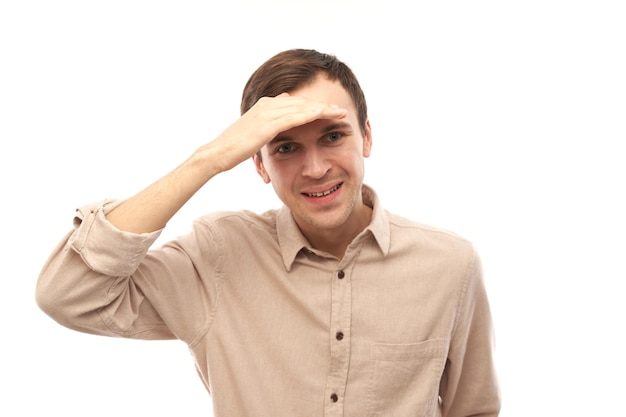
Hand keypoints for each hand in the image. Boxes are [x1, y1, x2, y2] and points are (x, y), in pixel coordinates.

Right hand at [199, 93, 347, 172]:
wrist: (217, 153)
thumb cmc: (233, 148)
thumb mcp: (253, 134)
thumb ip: (267, 126)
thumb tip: (278, 124)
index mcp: (264, 106)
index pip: (295, 103)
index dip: (313, 106)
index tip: (329, 111)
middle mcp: (267, 105)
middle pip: (302, 102)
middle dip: (323, 105)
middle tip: (341, 109)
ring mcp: (268, 112)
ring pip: (302, 107)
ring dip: (323, 108)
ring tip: (340, 112)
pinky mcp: (268, 124)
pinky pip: (295, 117)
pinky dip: (312, 115)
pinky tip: (326, 115)